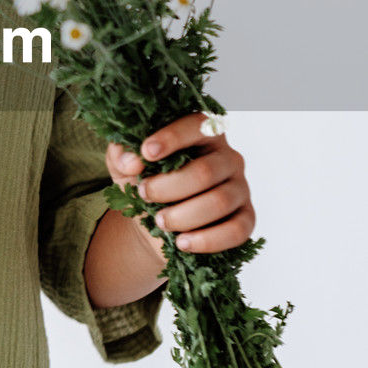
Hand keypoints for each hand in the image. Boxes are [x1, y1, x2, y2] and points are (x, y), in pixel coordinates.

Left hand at [105, 112, 255, 253]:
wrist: (154, 222)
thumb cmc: (144, 182)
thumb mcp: (124, 164)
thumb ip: (121, 153)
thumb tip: (131, 160)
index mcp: (201, 133)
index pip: (196, 125)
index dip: (172, 137)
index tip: (146, 152)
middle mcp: (227, 157)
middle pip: (205, 171)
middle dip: (169, 187)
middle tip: (144, 194)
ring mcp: (240, 187)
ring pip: (219, 202)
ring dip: (183, 216)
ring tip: (159, 221)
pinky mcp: (246, 218)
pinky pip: (237, 231)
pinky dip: (207, 240)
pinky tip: (182, 243)